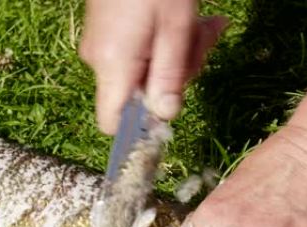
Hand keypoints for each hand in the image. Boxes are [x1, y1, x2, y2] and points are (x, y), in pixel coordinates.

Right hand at [80, 0, 227, 133]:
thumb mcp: (175, 28)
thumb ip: (170, 77)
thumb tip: (166, 117)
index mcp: (112, 65)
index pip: (113, 123)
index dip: (141, 125)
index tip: (172, 102)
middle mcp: (99, 59)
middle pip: (138, 94)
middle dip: (178, 74)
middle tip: (205, 40)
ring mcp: (101, 44)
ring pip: (144, 70)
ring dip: (180, 54)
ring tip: (207, 24)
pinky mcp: (108, 31)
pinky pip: (139, 52)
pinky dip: (166, 42)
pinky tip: (188, 21)